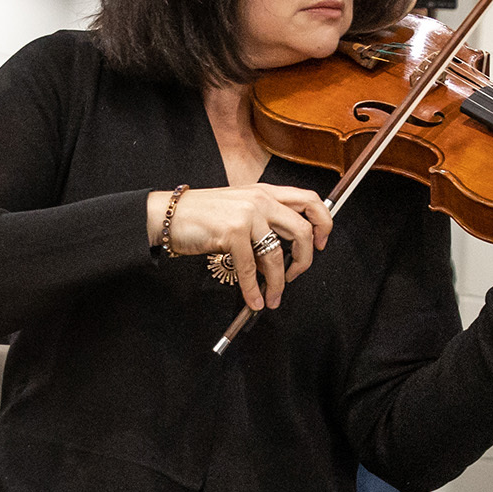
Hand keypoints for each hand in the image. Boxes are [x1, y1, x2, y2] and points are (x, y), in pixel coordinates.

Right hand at [153, 182, 331, 311]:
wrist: (169, 215)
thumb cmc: (202, 215)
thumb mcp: (239, 209)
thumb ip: (264, 224)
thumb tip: (282, 257)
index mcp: (266, 192)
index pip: (309, 200)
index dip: (323, 223)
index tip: (321, 243)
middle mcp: (260, 199)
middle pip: (303, 230)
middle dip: (305, 260)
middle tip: (296, 275)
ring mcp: (247, 214)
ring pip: (277, 255)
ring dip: (279, 283)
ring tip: (272, 297)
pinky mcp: (232, 232)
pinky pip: (251, 268)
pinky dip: (254, 289)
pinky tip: (254, 299)